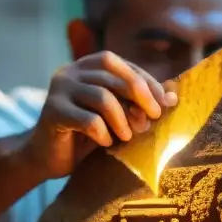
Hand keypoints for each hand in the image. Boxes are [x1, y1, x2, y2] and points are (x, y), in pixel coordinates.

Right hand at [22, 51, 177, 179]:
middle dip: (139, 95)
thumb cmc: (87, 134)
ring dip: (122, 119)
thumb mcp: (117, 113)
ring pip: (101, 96)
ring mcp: (58, 90)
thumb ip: (138, 101)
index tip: (165, 102)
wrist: (48, 157)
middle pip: (112, 75)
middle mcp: (70, 72)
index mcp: (86, 66)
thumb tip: (174, 96)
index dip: (145, 81)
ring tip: (129, 136)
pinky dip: (103, 133)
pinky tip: (106, 142)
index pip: (121, 64)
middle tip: (153, 118)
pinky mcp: (51, 113)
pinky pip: (88, 120)